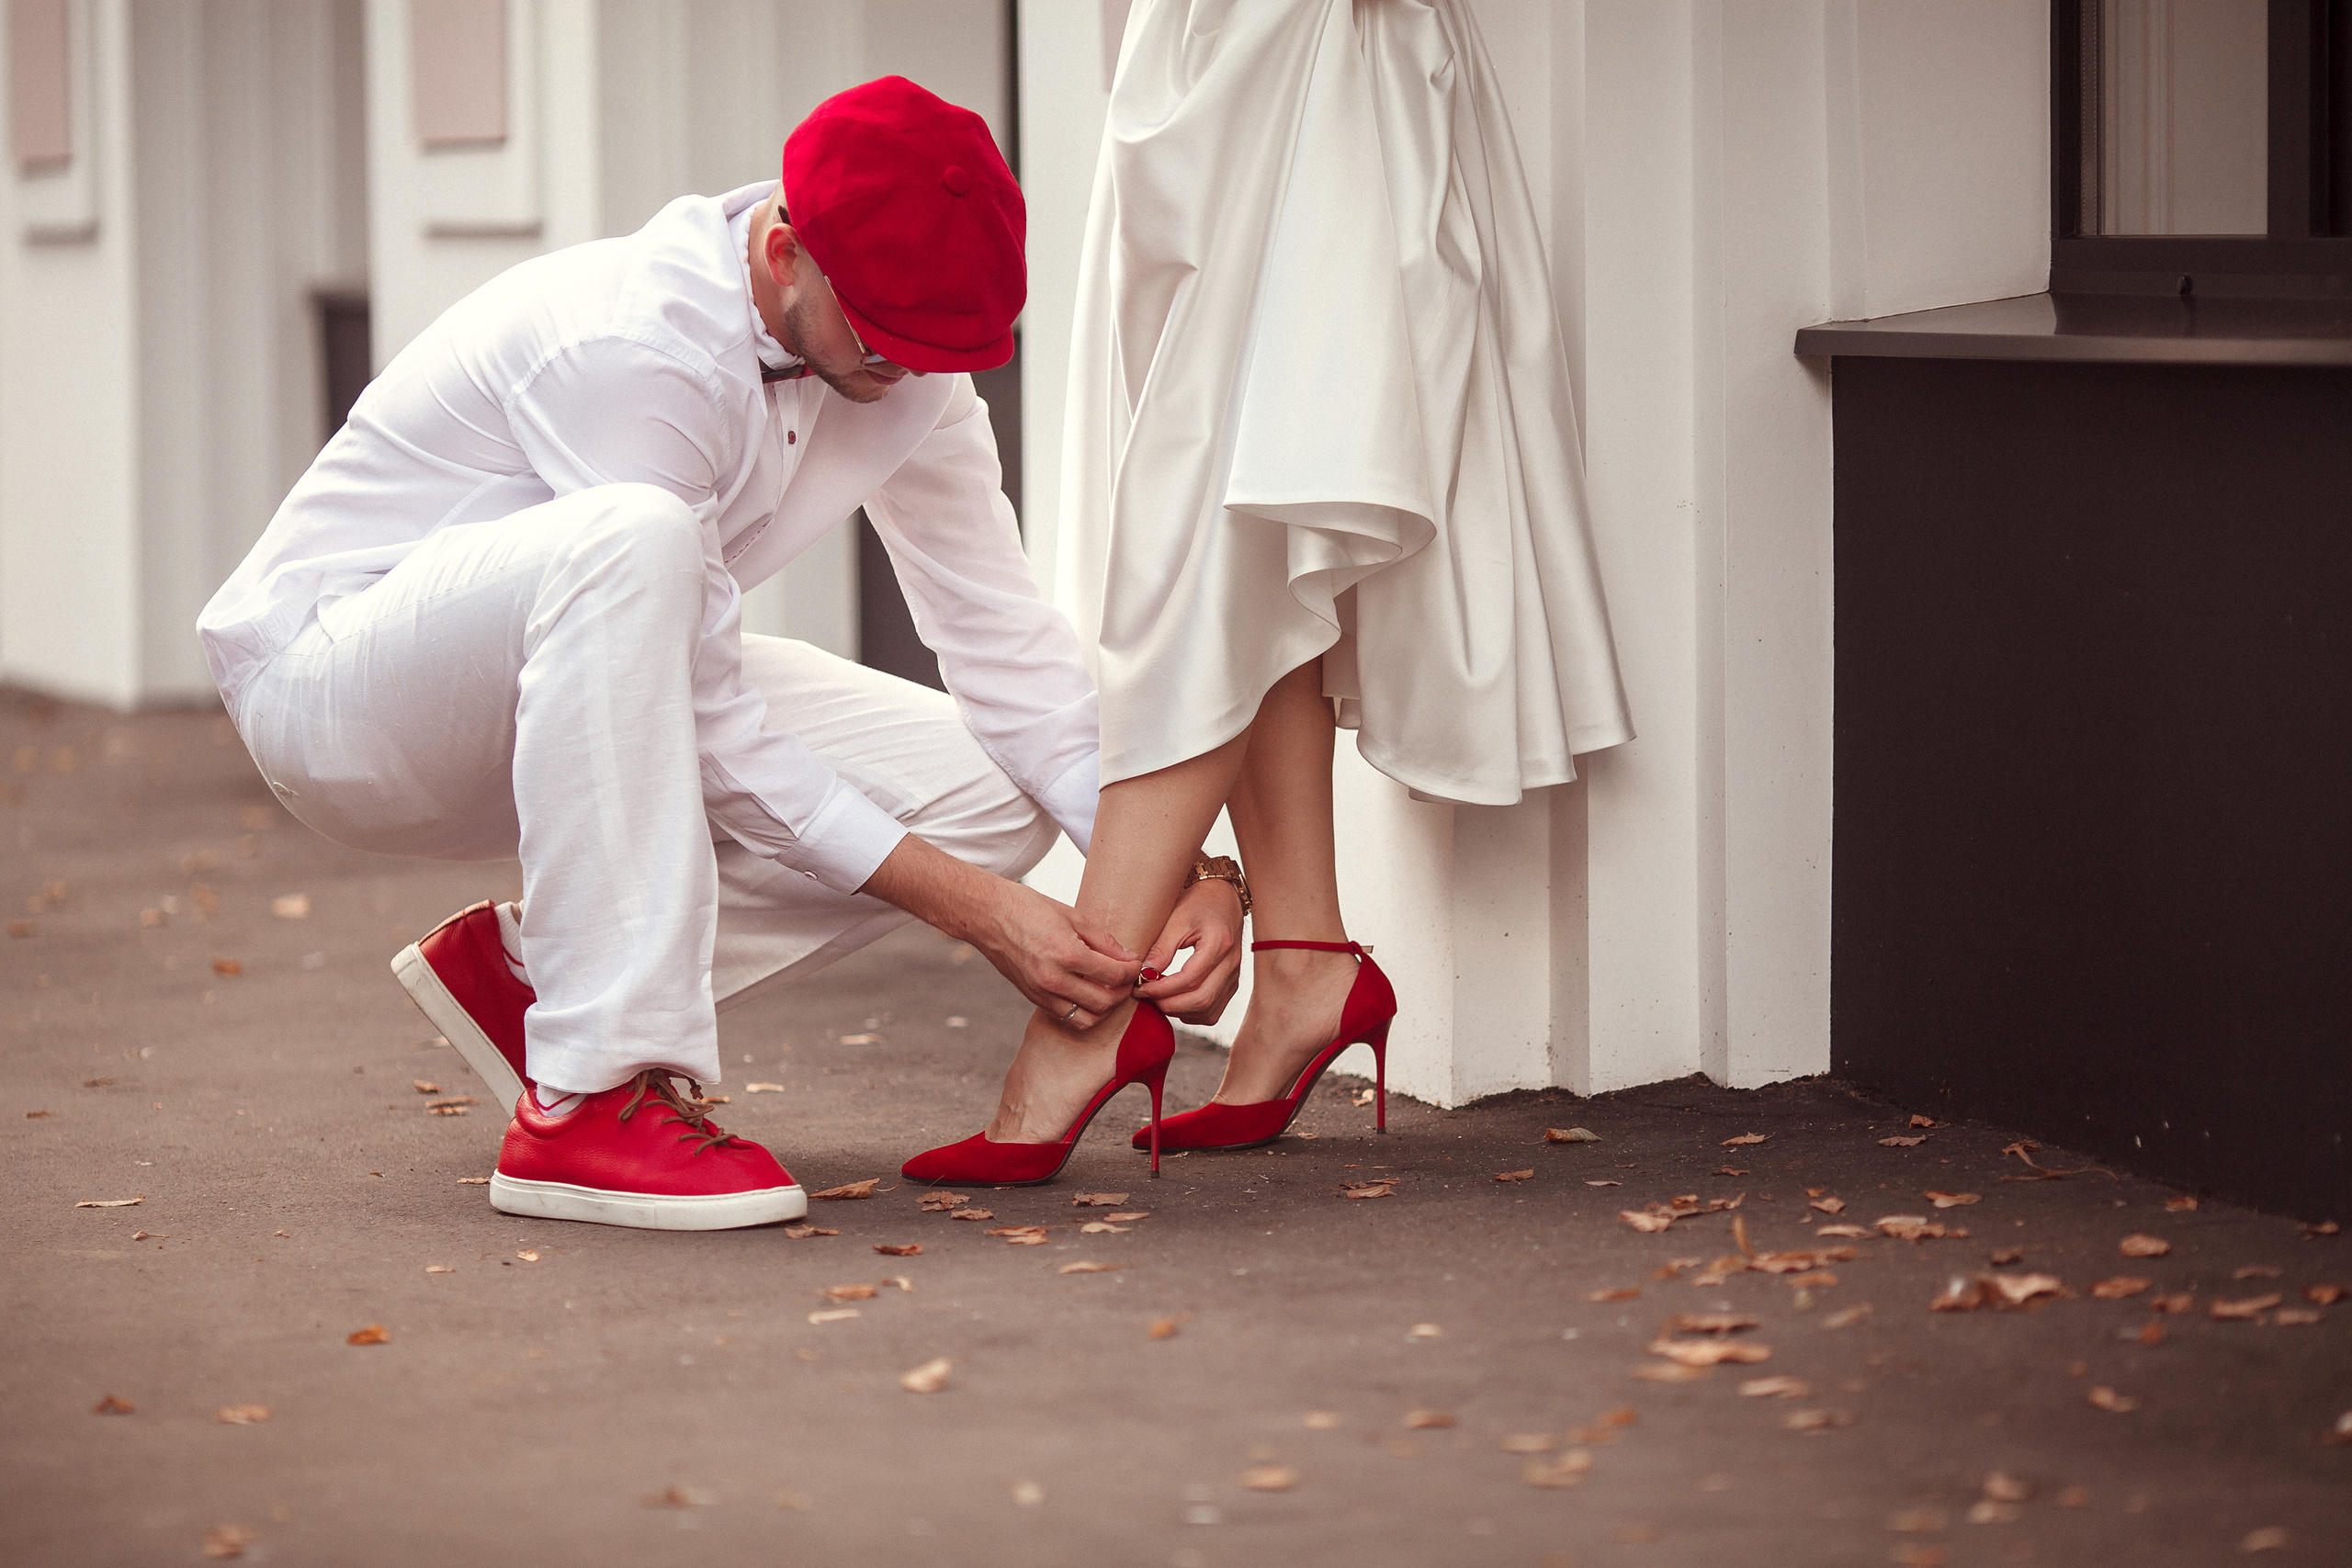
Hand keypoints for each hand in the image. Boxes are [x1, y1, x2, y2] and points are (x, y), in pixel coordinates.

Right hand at [965, 880, 1140, 1029]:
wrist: (988, 916)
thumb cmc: (1029, 908)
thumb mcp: (1073, 916)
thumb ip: (1104, 941)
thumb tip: (1129, 957)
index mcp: (1067, 954)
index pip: (1114, 975)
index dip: (1132, 971)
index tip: (1136, 963)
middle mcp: (1054, 979)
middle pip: (1105, 1002)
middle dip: (1124, 991)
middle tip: (1127, 978)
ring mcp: (1042, 992)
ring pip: (1087, 1018)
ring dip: (1105, 1008)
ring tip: (1110, 989)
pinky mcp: (1033, 998)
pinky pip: (1066, 1016)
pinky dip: (1084, 1011)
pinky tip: (1088, 994)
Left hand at [1137, 878, 1243, 1024]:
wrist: (1223, 898)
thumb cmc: (1198, 903)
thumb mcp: (1176, 919)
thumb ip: (1161, 948)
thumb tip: (1144, 975)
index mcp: (1219, 943)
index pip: (1189, 979)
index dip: (1161, 989)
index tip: (1140, 987)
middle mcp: (1232, 963)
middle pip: (1201, 1000)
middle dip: (1169, 1004)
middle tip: (1146, 996)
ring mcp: (1235, 976)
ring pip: (1208, 1011)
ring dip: (1180, 1011)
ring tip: (1158, 998)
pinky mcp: (1232, 984)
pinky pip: (1213, 1011)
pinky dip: (1191, 1012)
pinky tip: (1175, 1000)